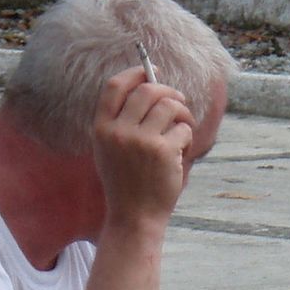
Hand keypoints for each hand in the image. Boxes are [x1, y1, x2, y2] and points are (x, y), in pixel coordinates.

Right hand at [91, 66, 194, 231]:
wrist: (134, 217)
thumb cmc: (127, 183)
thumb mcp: (111, 150)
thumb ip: (122, 120)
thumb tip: (149, 85)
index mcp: (101, 128)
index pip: (115, 86)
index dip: (135, 73)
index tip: (150, 71)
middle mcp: (118, 131)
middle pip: (147, 90)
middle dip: (168, 91)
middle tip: (179, 102)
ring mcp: (140, 141)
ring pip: (170, 106)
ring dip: (183, 114)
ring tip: (183, 129)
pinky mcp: (163, 152)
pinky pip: (183, 129)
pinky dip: (187, 137)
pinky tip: (182, 153)